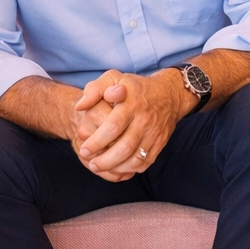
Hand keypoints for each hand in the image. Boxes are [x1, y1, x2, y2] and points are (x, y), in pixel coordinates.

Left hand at [73, 69, 189, 180]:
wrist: (169, 94)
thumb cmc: (134, 87)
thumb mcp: (113, 79)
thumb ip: (94, 90)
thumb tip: (80, 106)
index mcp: (132, 103)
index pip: (113, 127)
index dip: (97, 142)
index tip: (84, 149)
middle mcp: (145, 120)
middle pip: (124, 147)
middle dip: (105, 160)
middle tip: (91, 164)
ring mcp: (154, 133)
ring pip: (135, 158)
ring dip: (116, 168)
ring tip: (100, 168)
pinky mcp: (160, 144)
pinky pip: (144, 162)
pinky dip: (130, 169)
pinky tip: (117, 168)